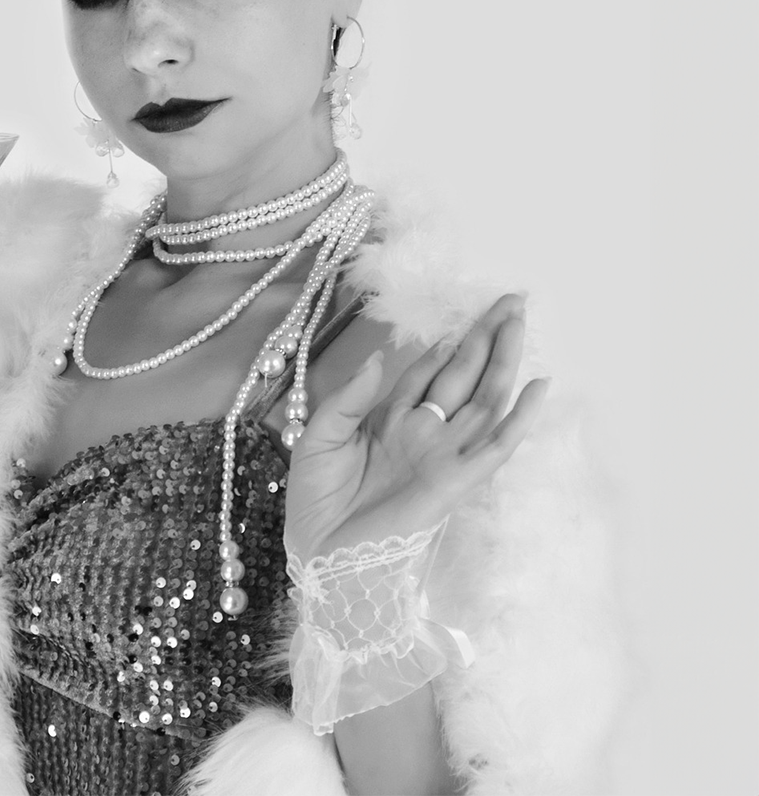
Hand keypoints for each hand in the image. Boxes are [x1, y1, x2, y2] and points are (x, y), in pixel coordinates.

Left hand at [284, 293, 548, 560]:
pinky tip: (537, 386)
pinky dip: (519, 418)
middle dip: (486, 337)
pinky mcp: (454, 481)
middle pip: (464, 376)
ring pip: (484, 398)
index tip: (465, 317)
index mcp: (391, 422)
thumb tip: (382, 356)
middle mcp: (423, 434)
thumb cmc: (316, 501)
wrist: (319, 556)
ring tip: (521, 319)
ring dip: (504, 359)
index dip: (447, 344)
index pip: (427, 373)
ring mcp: (442, 455)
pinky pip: (494, 446)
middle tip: (511, 298)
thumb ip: (351, 397)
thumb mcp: (320, 435)